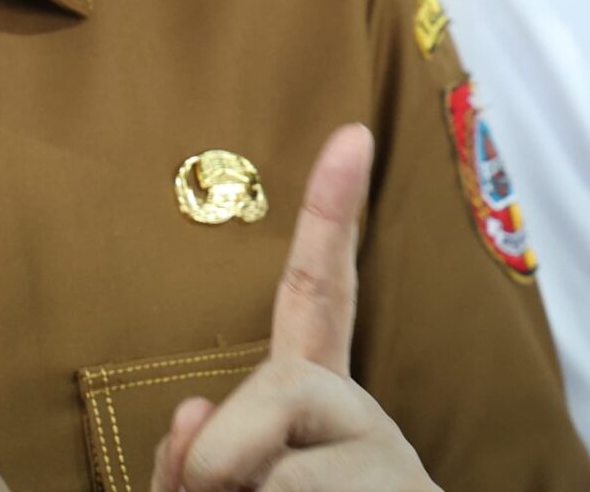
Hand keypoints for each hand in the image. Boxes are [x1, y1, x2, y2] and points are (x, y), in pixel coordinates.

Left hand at [155, 126, 437, 491]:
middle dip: (224, 462)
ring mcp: (396, 468)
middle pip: (281, 391)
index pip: (320, 300)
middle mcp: (368, 425)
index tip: (349, 131)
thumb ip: (197, 463)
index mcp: (318, 414)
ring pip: (283, 474)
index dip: (332, 215)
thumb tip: (194, 406)